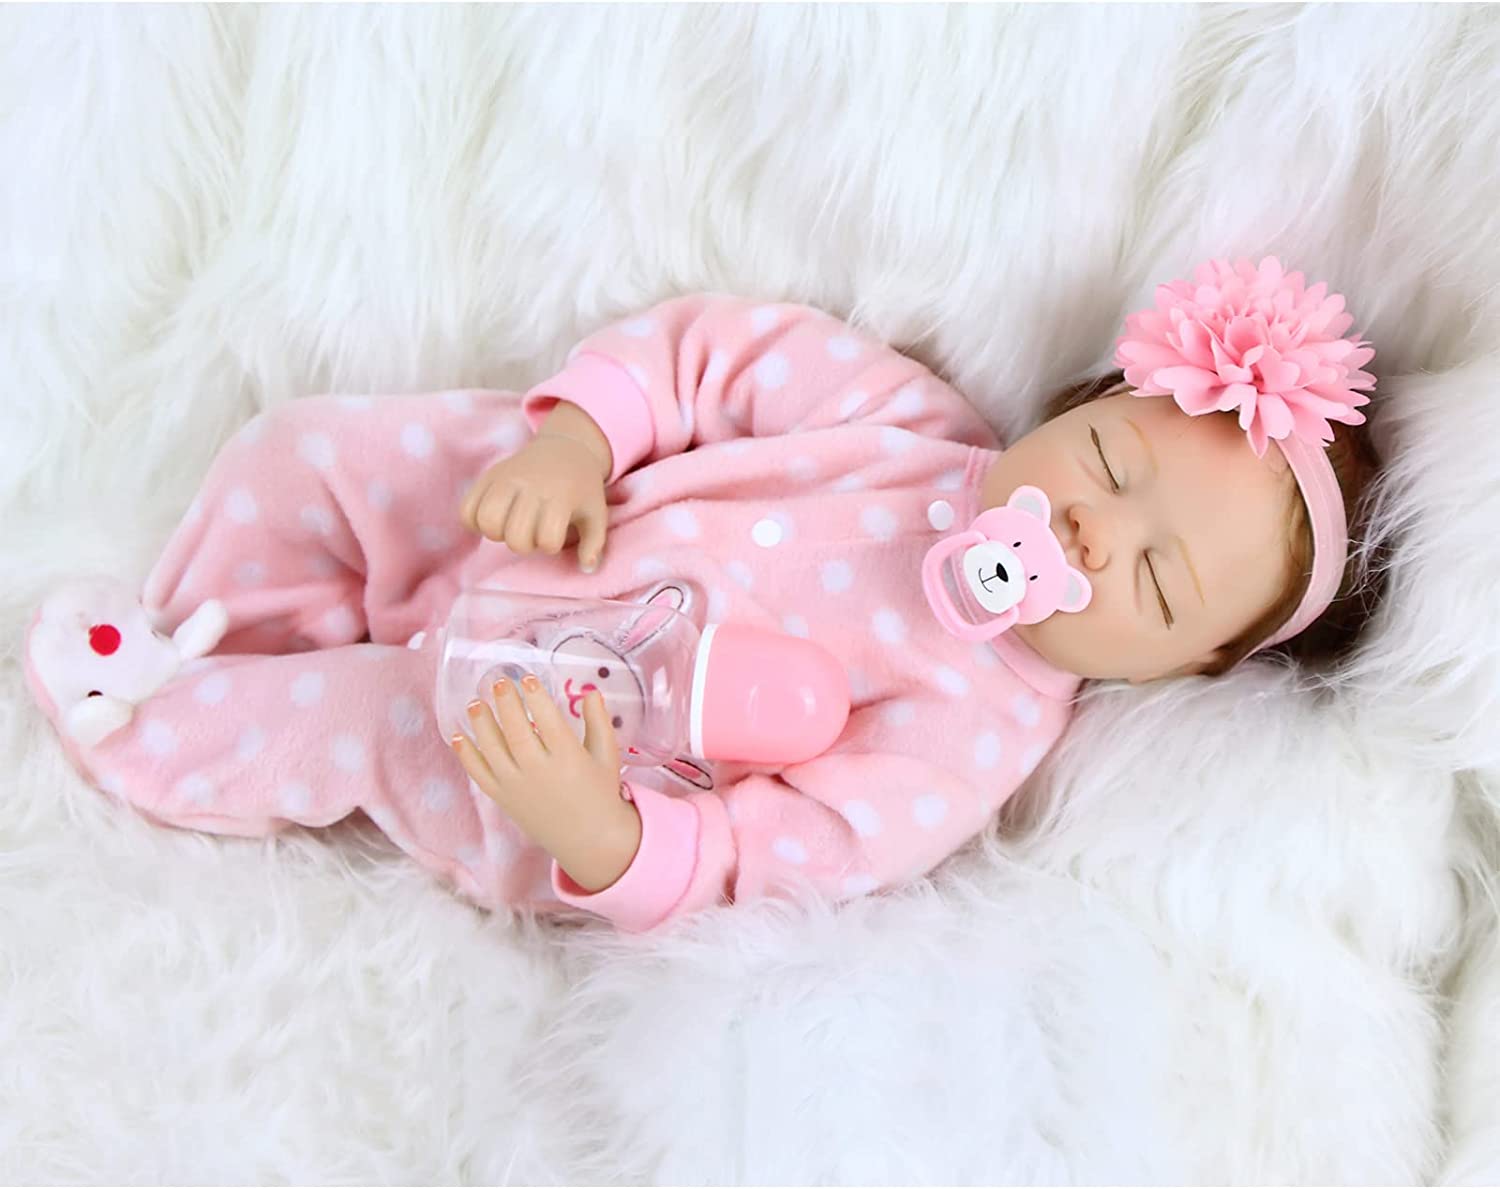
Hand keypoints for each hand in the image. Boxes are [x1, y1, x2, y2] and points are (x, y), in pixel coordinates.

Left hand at [449, 673, 641, 892]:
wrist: (588, 838)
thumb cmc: (599, 791)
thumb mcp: (606, 756)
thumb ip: (598, 722)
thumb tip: (590, 692)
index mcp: (569, 759)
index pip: (549, 723)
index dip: (537, 699)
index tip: (528, 678)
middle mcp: (540, 772)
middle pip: (517, 733)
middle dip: (505, 704)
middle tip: (497, 682)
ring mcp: (517, 787)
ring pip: (493, 751)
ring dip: (481, 724)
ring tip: (475, 703)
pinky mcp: (503, 799)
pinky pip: (480, 774)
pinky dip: (466, 755)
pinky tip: (458, 736)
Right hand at [458, 402, 611, 570]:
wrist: (566, 448)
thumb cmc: (581, 488)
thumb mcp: (597, 513)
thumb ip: (594, 543)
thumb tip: (587, 570)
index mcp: (561, 497)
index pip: (547, 539)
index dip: (550, 545)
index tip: (555, 535)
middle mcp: (531, 486)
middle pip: (514, 536)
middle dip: (523, 545)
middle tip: (530, 533)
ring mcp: (506, 478)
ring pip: (487, 520)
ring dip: (497, 534)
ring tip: (507, 527)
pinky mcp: (488, 475)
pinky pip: (467, 508)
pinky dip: (474, 521)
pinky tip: (491, 520)